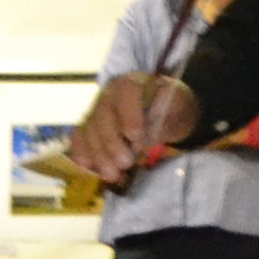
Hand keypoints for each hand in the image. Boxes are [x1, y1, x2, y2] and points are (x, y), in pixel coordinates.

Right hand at [64, 73, 195, 183]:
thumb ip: (165, 117)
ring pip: (89, 130)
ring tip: (111, 175)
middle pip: (102, 115)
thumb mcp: (179, 109)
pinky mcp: (89, 127)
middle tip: (125, 163)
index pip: (126, 93)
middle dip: (112, 142)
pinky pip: (79, 139)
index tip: (136, 137)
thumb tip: (150, 135)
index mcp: (133, 83)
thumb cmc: (173, 108)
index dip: (129, 115)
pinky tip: (89, 169)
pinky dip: (82, 154)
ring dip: (98, 154)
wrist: (167, 113)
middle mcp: (109, 94)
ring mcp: (96, 110)